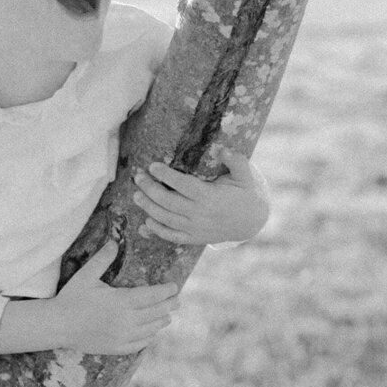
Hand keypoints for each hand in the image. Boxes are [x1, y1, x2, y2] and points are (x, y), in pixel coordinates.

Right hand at [52, 240, 179, 354]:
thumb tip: (114, 241)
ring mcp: (122, 336)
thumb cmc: (71, 298)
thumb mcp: (86, 275)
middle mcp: (126, 320)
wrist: (57, 325)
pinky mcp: (116, 348)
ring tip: (168, 316)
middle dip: (169, 305)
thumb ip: (103, 259)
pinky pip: (139, 344)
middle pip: (156, 312)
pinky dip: (149, 338)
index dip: (166, 291)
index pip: (152, 295)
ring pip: (151, 329)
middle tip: (177, 301)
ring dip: (161, 321)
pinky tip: (152, 334)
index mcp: (122, 301)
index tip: (174, 286)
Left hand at [134, 151, 269, 245]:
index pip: (183, 185)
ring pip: (166, 219)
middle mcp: (200, 214)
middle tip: (138, 177)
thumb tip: (223, 149)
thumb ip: (236, 161)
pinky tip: (147, 221)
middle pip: (168, 202)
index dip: (166, 175)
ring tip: (136, 195)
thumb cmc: (244, 194)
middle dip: (150, 189)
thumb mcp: (244, 176)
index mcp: (210, 196)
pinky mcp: (194, 238)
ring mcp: (195, 228)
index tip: (152, 165)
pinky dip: (157, 230)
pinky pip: (172, 236)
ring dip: (148, 207)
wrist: (250, 223)